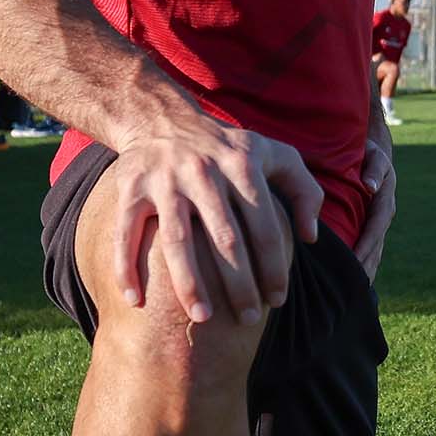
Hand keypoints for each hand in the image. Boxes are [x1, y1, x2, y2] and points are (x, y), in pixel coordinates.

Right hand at [100, 104, 323, 325]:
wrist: (161, 117)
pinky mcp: (130, 187)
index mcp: (242, 166)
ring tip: (202, 318)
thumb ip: (304, 190)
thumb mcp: (274, 153)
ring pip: (177, 240)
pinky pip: (125, 232)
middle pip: (225, 240)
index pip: (265, 228)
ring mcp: (164, 180)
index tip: (277, 300)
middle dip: (239, 285)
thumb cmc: (227, 147)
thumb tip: (310, 237)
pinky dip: (125, 266)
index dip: (273, 268)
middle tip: (247, 318)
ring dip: (189, 283)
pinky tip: (134, 300)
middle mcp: (204, 172)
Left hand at [354, 137, 396, 282]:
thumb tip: (370, 185)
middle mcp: (383, 217)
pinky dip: (365, 265)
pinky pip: (369, 249)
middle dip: (366, 267)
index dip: (365, 247)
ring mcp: (378, 224)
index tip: (356, 263)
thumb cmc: (370, 154)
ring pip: (374, 252)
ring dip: (367, 271)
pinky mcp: (372, 227)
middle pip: (376, 247)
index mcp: (383, 203)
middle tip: (354, 290)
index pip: (374, 230)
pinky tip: (357, 282)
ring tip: (356, 294)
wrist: (374, 154)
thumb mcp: (375, 156)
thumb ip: (375, 169)